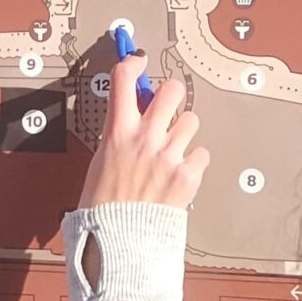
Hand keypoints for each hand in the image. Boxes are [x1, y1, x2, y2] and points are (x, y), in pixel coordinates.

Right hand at [82, 52, 206, 210]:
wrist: (118, 241)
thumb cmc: (103, 208)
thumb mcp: (99, 163)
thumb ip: (118, 137)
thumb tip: (128, 120)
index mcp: (117, 132)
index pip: (124, 79)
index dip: (132, 61)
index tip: (137, 59)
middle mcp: (145, 138)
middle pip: (171, 90)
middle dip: (170, 94)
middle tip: (167, 105)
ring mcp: (169, 155)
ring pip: (191, 121)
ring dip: (184, 131)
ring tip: (173, 149)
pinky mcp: (187, 175)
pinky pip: (201, 154)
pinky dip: (194, 162)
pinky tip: (181, 173)